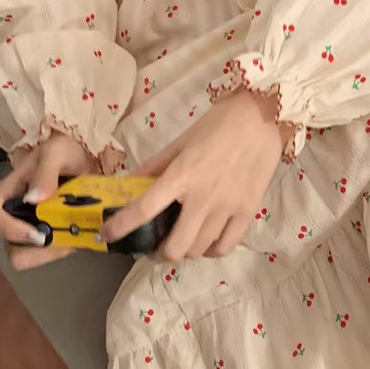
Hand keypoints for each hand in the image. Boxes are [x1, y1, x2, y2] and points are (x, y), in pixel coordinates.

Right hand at [0, 131, 95, 269]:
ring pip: (30, 254)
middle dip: (35, 248)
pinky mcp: (52, 232)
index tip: (35, 233)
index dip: (6, 229)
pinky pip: (51, 251)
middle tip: (62, 238)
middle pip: (10, 245)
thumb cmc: (65, 150)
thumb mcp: (56, 152)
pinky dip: (65, 248)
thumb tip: (34, 199)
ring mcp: (33, 225)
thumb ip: (46, 172)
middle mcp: (17, 213)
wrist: (87, 155)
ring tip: (74, 236)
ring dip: (52, 251)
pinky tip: (81, 235)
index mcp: (9, 192)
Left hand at [100, 88, 288, 260]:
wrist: (262, 115)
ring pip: (198, 250)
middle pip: (174, 248)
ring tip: (183, 239)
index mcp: (181, 175)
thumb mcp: (182, 140)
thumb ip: (156, 165)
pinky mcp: (248, 210)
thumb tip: (129, 183)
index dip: (120, 227)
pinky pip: (225, 247)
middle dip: (159, 253)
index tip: (107, 235)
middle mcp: (202, 197)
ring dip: (185, 250)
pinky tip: (207, 240)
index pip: (143, 210)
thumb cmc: (219, 122)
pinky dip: (211, 250)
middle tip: (156, 244)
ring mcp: (227, 207)